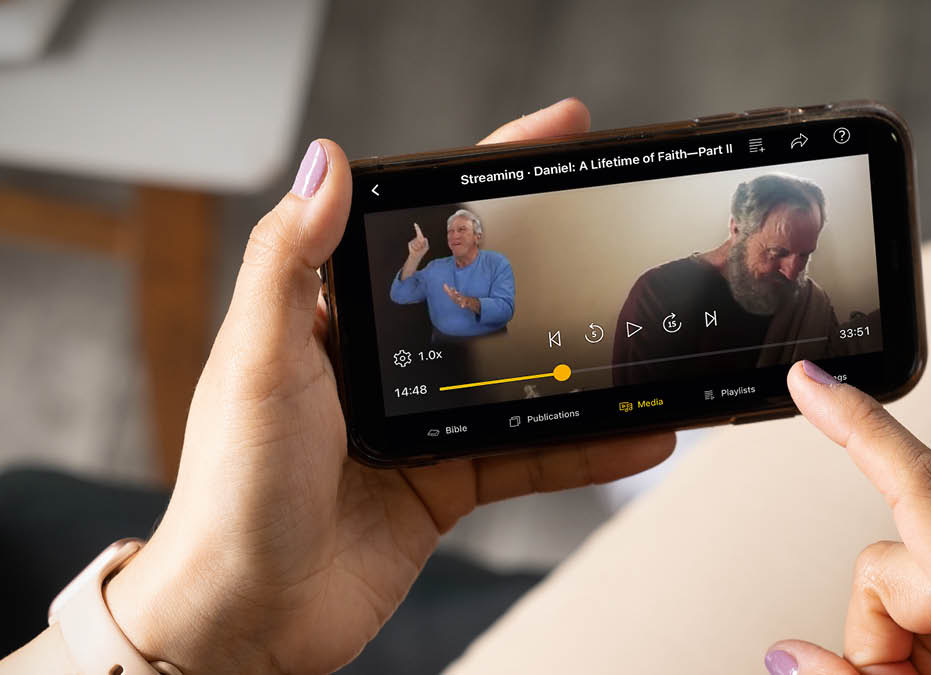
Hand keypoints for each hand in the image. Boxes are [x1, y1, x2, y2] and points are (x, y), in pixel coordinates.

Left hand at [103, 99, 673, 674]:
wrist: (250, 619)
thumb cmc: (233, 492)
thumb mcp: (259, 361)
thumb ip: (289, 261)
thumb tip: (327, 163)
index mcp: (333, 318)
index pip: (417, 229)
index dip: (483, 179)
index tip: (547, 138)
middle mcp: (382, 364)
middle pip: (482, 293)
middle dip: (549, 256)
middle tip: (609, 215)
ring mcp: (420, 424)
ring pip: (518, 378)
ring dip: (580, 363)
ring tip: (642, 337)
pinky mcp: (447, 483)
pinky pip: (529, 455)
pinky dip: (584, 449)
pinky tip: (632, 435)